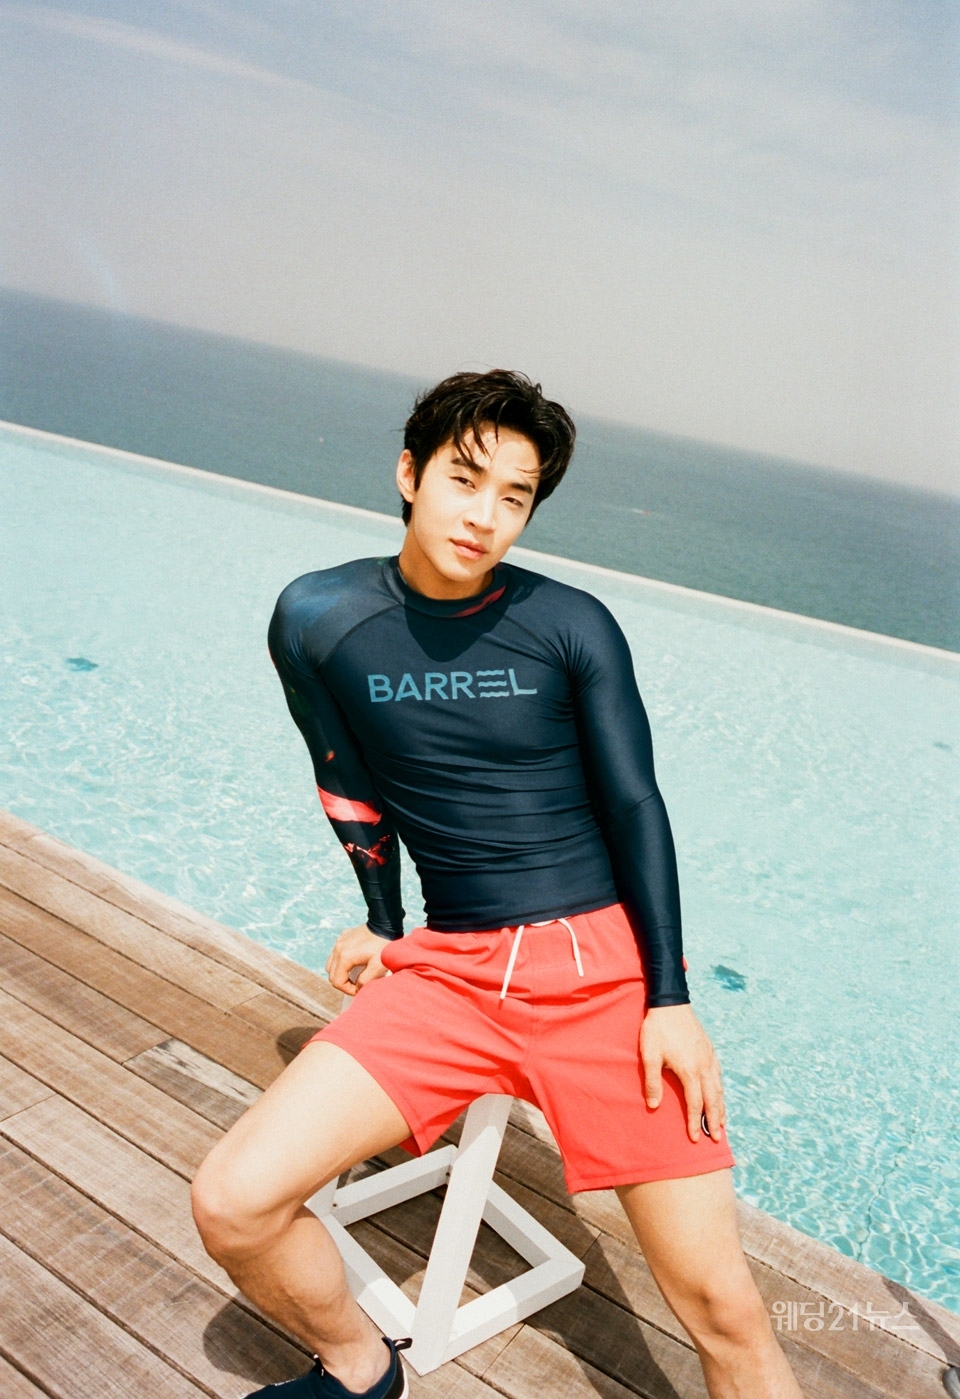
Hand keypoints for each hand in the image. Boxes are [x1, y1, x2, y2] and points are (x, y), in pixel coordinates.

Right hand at [325, 923, 389, 995]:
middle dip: (343, 983)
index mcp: (344, 957)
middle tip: (357, 984)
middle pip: (331, 974)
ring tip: (354, 974)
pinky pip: (336, 953)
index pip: (337, 981)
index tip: (359, 990)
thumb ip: (365, 980)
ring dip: (340, 972)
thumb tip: (357, 988)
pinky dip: (341, 961)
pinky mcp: (343, 936)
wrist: (385, 923)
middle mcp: (337, 949)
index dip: (347, 990)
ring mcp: (339, 941)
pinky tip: (354, 960)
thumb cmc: (383, 946)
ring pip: (331, 964)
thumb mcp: (378, 966)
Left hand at [640, 1003, 725, 1142]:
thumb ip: (653, 1081)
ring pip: (718, 1088)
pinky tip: (719, 1094)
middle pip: (712, 1100)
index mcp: (689, 1070)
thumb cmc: (657, 1029)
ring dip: (720, 1107)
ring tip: (722, 1123)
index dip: (695, 1122)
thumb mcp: (649, 1055)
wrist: (670, 1003)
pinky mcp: (709, 1049)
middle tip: (717, 1139)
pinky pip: (718, 1075)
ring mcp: (709, 1057)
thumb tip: (654, 1106)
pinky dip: (720, 1089)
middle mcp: (704, 1066)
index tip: (694, 1138)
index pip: (695, 1104)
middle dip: (714, 1121)